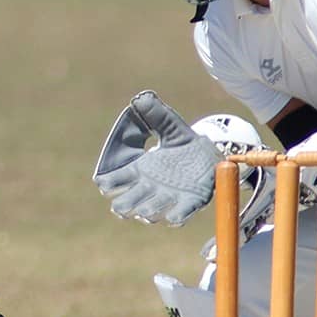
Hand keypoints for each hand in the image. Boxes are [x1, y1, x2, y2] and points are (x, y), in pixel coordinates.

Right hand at [93, 90, 221, 226]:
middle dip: (122, 206)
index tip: (104, 183)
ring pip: (149, 211)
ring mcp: (169, 196)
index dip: (107, 183)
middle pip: (126, 202)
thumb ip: (156, 114)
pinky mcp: (190, 202)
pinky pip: (179, 214)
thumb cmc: (184, 141)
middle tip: (121, 206)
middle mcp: (150, 186)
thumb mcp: (170, 125)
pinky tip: (173, 218)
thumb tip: (141, 98)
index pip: (115, 179)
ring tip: (145, 212)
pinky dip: (175, 218)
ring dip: (145, 212)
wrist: (212, 152)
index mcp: (140, 169)